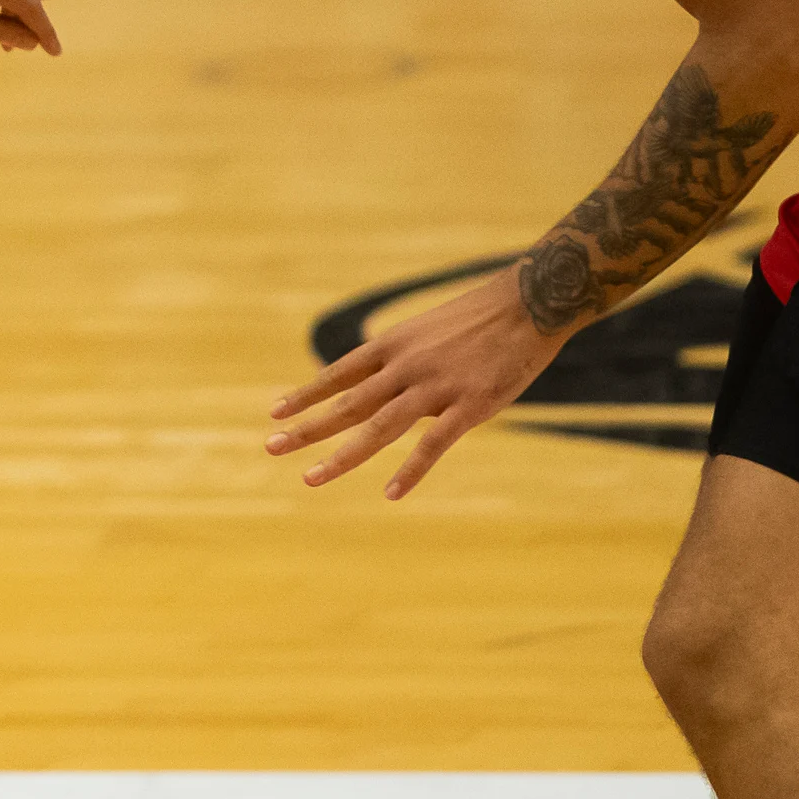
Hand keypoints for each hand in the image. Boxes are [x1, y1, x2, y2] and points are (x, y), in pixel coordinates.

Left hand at [268, 269, 566, 498]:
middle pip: (346, 404)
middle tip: (271, 447)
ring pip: (378, 427)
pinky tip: (390, 493)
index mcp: (391, 346)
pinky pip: (433, 444)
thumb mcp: (424, 330)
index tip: (274, 412)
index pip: (337, 375)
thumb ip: (399, 359)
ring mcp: (435, 387)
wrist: (527, 305)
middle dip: (306, 427)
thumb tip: (375, 381)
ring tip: (311, 478)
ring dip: (342, 456)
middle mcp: (404, 366)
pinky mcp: (469, 405)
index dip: (305, 395)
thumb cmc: (476, 320)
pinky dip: (410, 471)